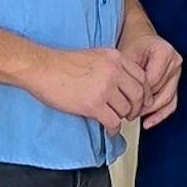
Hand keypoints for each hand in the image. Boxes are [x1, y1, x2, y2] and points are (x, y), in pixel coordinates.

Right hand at [26, 47, 148, 136]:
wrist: (42, 68)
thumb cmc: (62, 63)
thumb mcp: (96, 55)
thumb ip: (113, 65)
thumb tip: (123, 82)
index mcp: (116, 58)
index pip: (142, 76)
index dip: (145, 92)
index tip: (143, 100)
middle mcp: (114, 71)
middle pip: (138, 94)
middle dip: (137, 107)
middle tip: (132, 114)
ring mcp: (104, 88)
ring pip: (126, 109)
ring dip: (123, 118)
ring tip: (116, 120)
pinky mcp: (93, 104)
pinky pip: (113, 121)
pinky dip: (113, 129)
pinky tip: (109, 130)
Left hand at [119, 34, 182, 129]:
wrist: (140, 38)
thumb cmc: (133, 45)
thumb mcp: (126, 55)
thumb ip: (127, 75)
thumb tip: (123, 98)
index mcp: (164, 52)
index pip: (152, 81)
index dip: (138, 94)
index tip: (124, 102)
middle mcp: (175, 61)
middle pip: (160, 91)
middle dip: (143, 105)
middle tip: (127, 113)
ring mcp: (178, 72)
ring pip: (167, 98)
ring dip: (151, 111)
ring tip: (134, 117)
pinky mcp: (176, 81)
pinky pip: (172, 102)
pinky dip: (161, 114)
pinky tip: (149, 122)